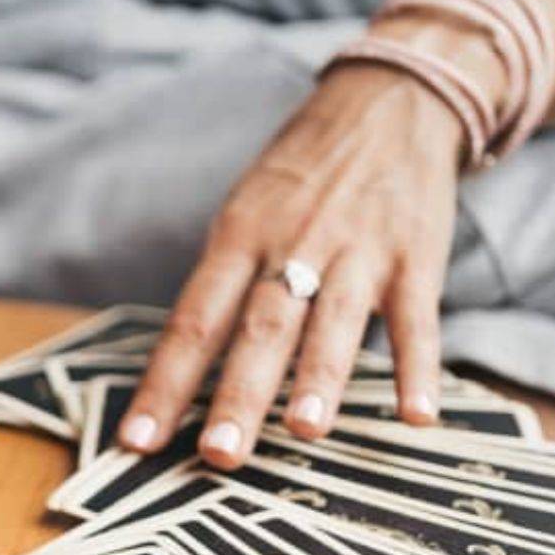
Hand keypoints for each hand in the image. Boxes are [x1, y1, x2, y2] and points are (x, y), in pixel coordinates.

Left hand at [118, 22, 497, 466]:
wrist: (389, 100)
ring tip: (305, 431)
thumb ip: (224, 288)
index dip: (164, 384)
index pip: (193, 322)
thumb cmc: (302, 176)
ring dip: (320, 378)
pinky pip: (417, 319)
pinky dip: (418, 368)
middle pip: (259, 329)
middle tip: (218, 454)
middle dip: (238, 394)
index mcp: (238, 239)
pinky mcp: (415, 256)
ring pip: (334, 322)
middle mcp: (292, 246)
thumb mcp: (245, 213)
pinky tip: (415, 416)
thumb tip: (182, 371)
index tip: (136, 442)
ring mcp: (357, 251)